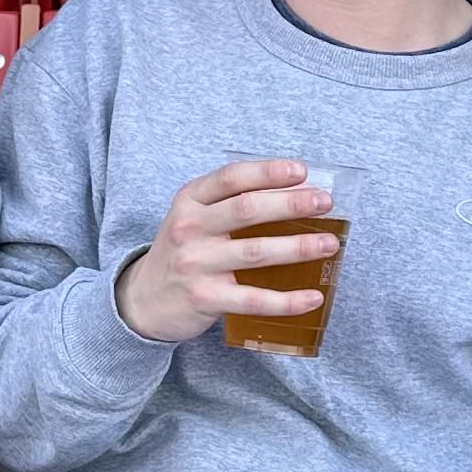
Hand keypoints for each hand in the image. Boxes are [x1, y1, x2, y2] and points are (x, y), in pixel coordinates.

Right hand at [116, 158, 340, 346]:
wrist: (142, 300)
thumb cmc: (183, 252)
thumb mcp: (193, 218)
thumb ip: (229, 204)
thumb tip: (295, 195)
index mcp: (189, 201)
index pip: (231, 177)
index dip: (268, 172)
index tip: (301, 171)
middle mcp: (190, 228)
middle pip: (247, 209)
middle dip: (291, 204)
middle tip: (324, 203)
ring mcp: (196, 264)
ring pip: (256, 252)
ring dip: (298, 247)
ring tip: (329, 244)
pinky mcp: (205, 298)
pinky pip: (254, 299)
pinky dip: (287, 300)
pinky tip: (312, 296)